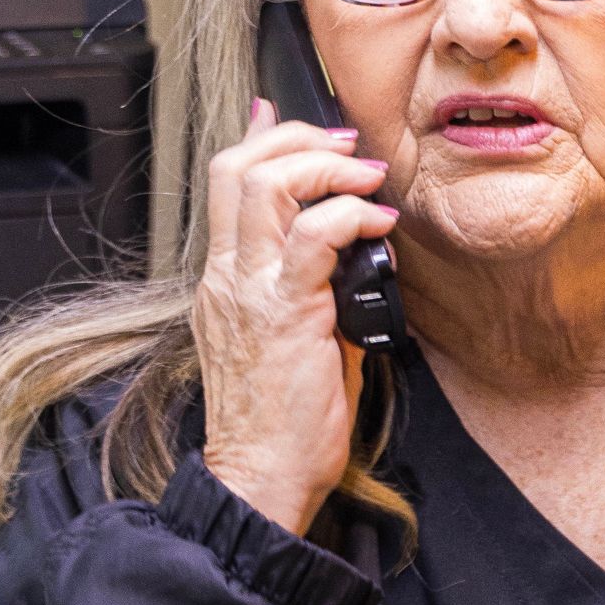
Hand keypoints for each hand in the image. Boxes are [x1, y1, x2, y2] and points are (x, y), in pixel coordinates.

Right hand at [194, 101, 399, 534]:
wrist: (261, 477)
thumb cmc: (281, 422)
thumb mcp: (294, 337)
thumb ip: (314, 285)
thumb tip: (352, 247)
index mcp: (224, 280)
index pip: (226, 182)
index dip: (264, 140)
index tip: (305, 126)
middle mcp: (227, 277)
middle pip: (238, 167)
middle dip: (299, 139)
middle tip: (348, 146)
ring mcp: (249, 292)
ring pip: (266, 187)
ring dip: (326, 167)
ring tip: (366, 178)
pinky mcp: (283, 313)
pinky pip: (314, 238)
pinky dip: (352, 217)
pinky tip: (380, 227)